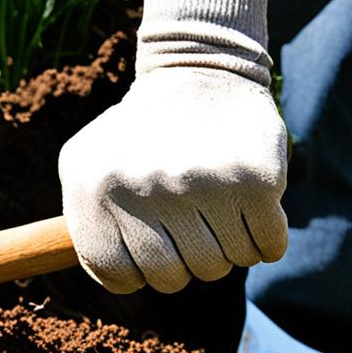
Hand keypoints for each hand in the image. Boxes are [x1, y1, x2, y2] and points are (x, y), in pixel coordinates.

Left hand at [59, 0, 287, 293]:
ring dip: (224, 247)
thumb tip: (112, 281)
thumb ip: (83, 226)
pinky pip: (267, 249)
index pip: (119, 276)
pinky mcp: (253, 178)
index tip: (150, 247)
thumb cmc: (138, 134)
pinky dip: (265, 238)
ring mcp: (199, 182)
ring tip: (214, 204)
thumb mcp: (85, 165)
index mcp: (95, 187)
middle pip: (171, 278)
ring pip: (220, 267)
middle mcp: (143, 185)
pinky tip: (249, 204)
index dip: (138, 272)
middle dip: (183, 261)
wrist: (197, 70)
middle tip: (186, 222)